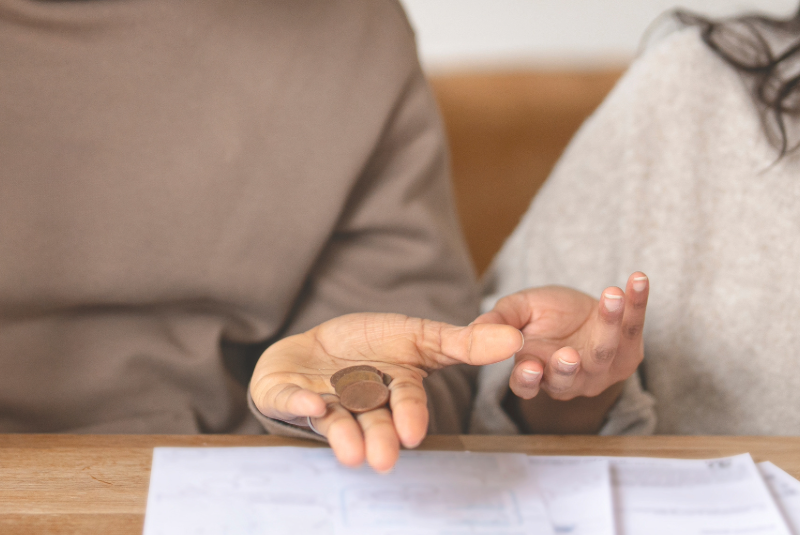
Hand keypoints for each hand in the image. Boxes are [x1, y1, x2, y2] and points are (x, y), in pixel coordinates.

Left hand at [251, 313, 523, 470]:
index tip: (413, 434)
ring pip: (334, 423)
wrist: (312, 349)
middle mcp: (357, 403)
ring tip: (349, 452)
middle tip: (382, 460)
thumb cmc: (369, 347)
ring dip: (341, 436)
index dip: (408, 416)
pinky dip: (294, 404)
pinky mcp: (284, 394)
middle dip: (377, 440)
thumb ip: (462, 344)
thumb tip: (515, 339)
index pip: (404, 403)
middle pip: (370, 423)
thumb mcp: (418, 337)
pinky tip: (308, 405)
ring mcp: (320, 401)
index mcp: (391, 390)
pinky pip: (286, 401)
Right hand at [478, 273, 648, 405]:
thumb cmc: (546, 314)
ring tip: (611, 296)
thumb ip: (499, 319)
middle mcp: (568, 380)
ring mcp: (601, 371)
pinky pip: (633, 328)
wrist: (582, 310)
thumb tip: (474, 329)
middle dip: (569, 367)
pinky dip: (638, 302)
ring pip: (604, 352)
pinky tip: (638, 280)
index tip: (530, 367)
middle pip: (568, 379)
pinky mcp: (629, 353)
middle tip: (569, 354)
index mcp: (535, 372)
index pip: (528, 384)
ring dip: (608, 323)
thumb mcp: (519, 311)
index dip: (528, 379)